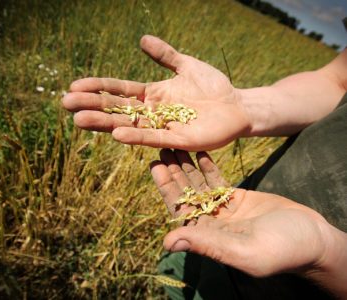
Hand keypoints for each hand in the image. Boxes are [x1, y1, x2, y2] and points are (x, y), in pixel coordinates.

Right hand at [62, 35, 250, 150]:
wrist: (237, 105)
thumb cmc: (213, 86)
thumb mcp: (186, 65)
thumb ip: (165, 55)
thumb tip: (141, 39)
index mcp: (152, 94)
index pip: (119, 90)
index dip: (98, 88)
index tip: (74, 85)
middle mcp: (153, 112)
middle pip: (117, 109)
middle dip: (92, 105)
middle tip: (65, 102)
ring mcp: (164, 127)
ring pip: (129, 125)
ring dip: (105, 123)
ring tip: (80, 120)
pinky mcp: (178, 140)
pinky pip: (153, 138)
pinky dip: (136, 136)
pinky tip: (117, 134)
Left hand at [150, 150, 346, 294]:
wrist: (312, 238)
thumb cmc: (282, 249)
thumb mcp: (243, 251)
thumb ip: (207, 245)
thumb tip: (168, 243)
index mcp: (207, 237)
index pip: (179, 210)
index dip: (166, 188)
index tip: (156, 166)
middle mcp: (211, 223)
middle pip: (186, 194)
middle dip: (173, 172)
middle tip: (162, 148)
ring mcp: (223, 209)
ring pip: (199, 185)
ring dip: (187, 166)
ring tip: (176, 145)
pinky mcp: (237, 198)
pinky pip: (217, 180)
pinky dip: (208, 166)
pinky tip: (199, 152)